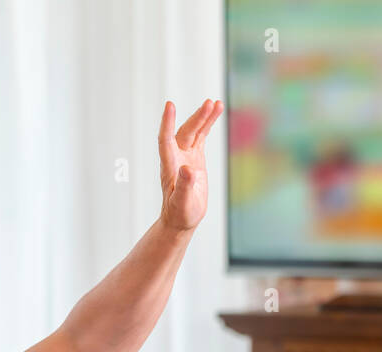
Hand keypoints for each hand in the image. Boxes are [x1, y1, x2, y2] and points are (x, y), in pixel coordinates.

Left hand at [158, 98, 222, 231]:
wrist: (181, 218)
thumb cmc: (180, 213)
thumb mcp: (182, 203)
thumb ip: (184, 186)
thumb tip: (188, 169)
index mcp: (170, 167)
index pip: (165, 140)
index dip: (167, 123)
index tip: (170, 106)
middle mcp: (176, 157)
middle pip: (185, 132)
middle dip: (197, 118)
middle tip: (209, 104)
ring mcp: (186, 156)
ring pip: (194, 131)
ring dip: (203, 117)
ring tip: (216, 103)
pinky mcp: (195, 157)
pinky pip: (201, 136)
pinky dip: (208, 124)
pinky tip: (216, 111)